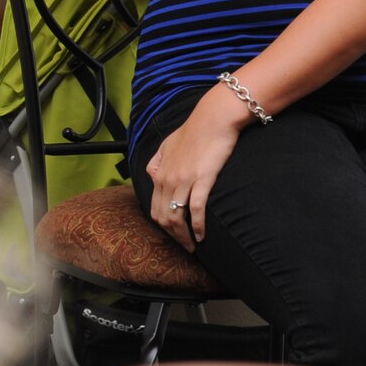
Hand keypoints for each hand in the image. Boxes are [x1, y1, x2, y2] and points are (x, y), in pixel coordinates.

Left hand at [143, 88, 248, 249]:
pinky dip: (198, 226)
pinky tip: (202, 236)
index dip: (162, 225)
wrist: (213, 119)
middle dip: (173, 235)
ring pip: (176, 216)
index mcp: (160, 173)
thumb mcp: (167, 144)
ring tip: (192, 246)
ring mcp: (183, 180)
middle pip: (163, 216)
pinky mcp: (201, 179)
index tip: (173, 234)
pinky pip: (196, 209)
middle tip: (184, 246)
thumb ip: (157, 161)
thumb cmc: (194, 130)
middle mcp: (167, 179)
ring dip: (184, 236)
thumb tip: (152, 174)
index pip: (154, 207)